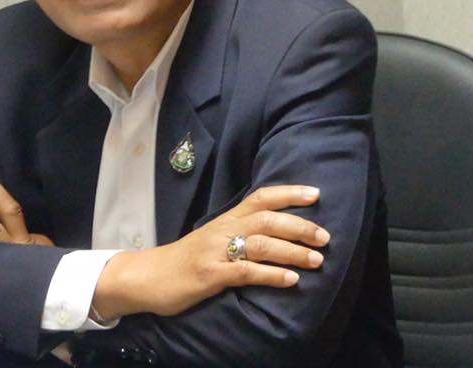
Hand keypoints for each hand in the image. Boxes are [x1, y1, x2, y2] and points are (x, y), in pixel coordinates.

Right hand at [93, 185, 328, 318]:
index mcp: (224, 220)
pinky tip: (290, 280)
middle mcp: (222, 231)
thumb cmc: (184, 261)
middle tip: (325, 236)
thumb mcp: (212, 240)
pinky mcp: (210, 276)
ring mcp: (215, 252)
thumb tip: (274, 235)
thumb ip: (238, 234)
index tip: (316, 194)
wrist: (147, 276)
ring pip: (260, 244)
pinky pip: (245, 272)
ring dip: (292, 251)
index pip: (260, 198)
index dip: (288, 194)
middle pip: (266, 219)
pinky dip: (271, 275)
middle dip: (299, 226)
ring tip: (316, 260)